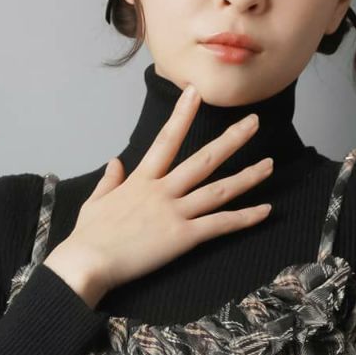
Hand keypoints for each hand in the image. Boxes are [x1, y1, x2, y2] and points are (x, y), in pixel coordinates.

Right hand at [43, 82, 272, 307]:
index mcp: (140, 180)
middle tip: (253, 121)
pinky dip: (244, 218)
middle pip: (203, 159)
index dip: (182, 115)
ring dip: (247, 177)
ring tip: (269, 164)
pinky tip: (265, 211)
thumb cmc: (87, 237)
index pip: (166, 140)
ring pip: (218, 190)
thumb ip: (109, 180)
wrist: (86, 262)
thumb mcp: (94, 202)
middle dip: (231, 139)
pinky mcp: (181, 237)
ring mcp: (173, 212)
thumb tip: (115, 162)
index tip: (195, 92)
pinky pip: (219, 225)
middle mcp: (161, 190)